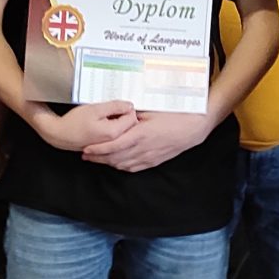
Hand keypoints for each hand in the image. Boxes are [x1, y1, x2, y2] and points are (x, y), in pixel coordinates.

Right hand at [39, 101, 137, 152]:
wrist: (60, 135)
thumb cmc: (74, 123)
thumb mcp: (95, 109)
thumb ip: (115, 106)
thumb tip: (129, 105)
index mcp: (114, 132)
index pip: (132, 118)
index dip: (127, 108)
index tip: (117, 104)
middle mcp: (114, 142)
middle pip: (130, 125)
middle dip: (124, 115)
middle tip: (112, 109)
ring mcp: (110, 146)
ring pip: (123, 130)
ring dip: (118, 121)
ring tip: (106, 116)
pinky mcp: (105, 146)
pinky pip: (116, 135)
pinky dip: (113, 127)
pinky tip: (102, 122)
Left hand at [84, 111, 209, 172]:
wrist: (194, 128)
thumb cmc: (174, 116)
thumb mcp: (152, 111)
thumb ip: (134, 115)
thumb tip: (120, 114)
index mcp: (141, 134)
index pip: (114, 145)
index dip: (98, 148)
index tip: (86, 148)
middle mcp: (143, 149)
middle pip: (115, 157)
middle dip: (98, 157)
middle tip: (85, 155)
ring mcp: (149, 157)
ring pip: (123, 164)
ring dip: (108, 163)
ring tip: (96, 159)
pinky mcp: (154, 161)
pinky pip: (134, 167)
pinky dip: (121, 166)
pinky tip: (115, 163)